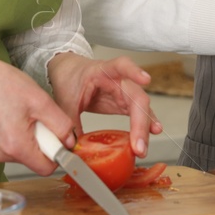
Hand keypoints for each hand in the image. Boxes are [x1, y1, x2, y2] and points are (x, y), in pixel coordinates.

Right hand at [0, 48, 74, 176]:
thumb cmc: (3, 84)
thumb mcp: (41, 101)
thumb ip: (60, 125)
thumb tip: (70, 143)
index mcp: (16, 146)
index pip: (47, 168)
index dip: (57, 153)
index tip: (58, 136)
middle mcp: (1, 155)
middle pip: (35, 160)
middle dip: (43, 141)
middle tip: (37, 117)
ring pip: (24, 154)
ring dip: (30, 137)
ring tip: (23, 115)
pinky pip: (12, 148)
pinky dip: (18, 136)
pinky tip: (13, 117)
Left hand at [46, 53, 162, 158]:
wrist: (69, 73)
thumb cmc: (71, 79)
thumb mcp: (65, 100)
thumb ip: (70, 121)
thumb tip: (72, 146)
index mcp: (102, 71)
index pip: (121, 66)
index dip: (134, 72)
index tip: (146, 80)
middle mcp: (119, 80)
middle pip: (137, 98)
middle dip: (141, 122)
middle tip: (138, 146)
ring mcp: (124, 92)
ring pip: (142, 109)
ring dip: (143, 129)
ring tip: (142, 148)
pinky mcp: (124, 104)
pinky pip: (139, 115)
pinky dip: (144, 127)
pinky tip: (150, 136)